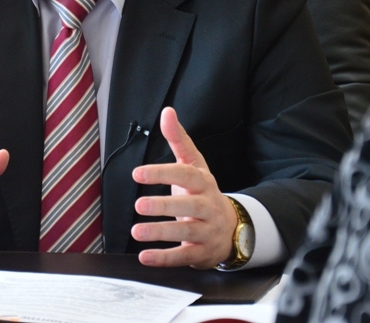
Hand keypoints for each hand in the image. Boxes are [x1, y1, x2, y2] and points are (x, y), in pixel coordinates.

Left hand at [130, 107, 237, 268]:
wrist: (232, 228)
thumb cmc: (203, 192)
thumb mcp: (194, 164)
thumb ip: (178, 140)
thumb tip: (167, 112)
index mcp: (203, 183)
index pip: (184, 175)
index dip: (162, 173)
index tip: (137, 173)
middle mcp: (207, 207)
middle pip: (189, 206)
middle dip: (164, 206)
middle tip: (138, 205)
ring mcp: (206, 231)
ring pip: (185, 233)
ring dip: (160, 232)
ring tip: (137, 232)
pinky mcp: (201, 253)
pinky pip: (183, 256)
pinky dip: (164, 258)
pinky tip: (145, 257)